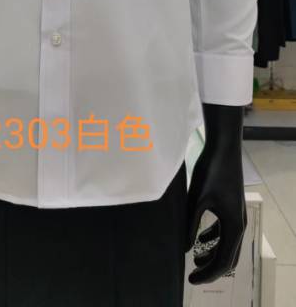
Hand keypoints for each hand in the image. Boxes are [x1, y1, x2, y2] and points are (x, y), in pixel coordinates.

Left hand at [185, 104, 246, 285]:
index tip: (190, 279)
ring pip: (227, 244)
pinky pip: (225, 231)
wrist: (223, 146)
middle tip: (192, 275)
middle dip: (211, 268)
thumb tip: (185, 248)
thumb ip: (191, 225)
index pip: (223, 261)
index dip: (207, 274)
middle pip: (228, 257)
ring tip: (195, 260)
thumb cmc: (211, 170)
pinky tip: (199, 239)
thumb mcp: (197, 199)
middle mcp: (240, 223)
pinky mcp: (231, 206)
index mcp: (234, 226)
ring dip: (213, 254)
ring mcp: (237, 214)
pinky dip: (214, 239)